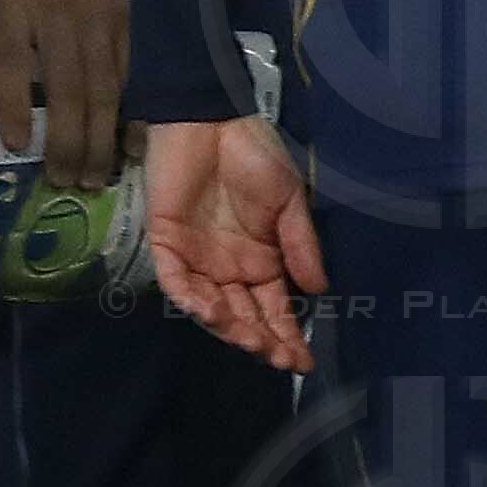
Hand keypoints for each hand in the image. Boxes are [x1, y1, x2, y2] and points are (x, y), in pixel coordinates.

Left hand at [0, 0, 124, 191]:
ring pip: (104, 88)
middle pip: (66, 87)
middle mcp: (62, 17)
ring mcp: (103, 23)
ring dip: (102, 137)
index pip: (12, 58)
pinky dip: (137, 113)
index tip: (16, 146)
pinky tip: (133, 145)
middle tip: (67, 182)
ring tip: (96, 177)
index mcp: (16, 5)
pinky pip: (136, 76)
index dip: (14, 104)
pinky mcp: (133, 25)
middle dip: (69, 140)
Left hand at [145, 115, 323, 369]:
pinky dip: (192, 299)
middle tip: (279, 359)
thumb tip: (320, 290)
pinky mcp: (166, 246)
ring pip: (211, 308)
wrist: (211, 124)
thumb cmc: (255, 158)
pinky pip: (177, 282)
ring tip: (252, 340)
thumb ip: (301, 246)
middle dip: (263, 341)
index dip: (288, 335)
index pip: (275, 308)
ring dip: (231, 327)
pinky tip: (212, 310)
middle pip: (245, 316)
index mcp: (262, 260)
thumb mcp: (290, 202)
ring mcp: (197, 260)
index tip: (304, 362)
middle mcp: (229, 269)